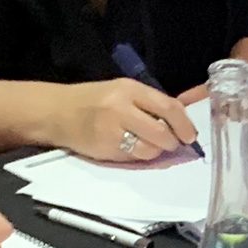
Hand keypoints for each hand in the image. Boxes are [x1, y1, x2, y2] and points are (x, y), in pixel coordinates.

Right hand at [48, 79, 197, 162]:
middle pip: (161, 132)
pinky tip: (131, 147)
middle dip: (172, 142)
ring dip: (156, 151)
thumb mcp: (123, 90)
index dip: (184, 124)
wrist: (57, 112)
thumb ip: (151, 102)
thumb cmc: (95, 100)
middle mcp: (121, 108)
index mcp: (130, 89)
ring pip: (149, 150)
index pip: (168, 107)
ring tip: (149, 144)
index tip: (190, 135)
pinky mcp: (105, 150)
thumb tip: (184, 117)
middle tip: (173, 143)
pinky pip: (133, 158)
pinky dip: (139, 156)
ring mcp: (112, 131)